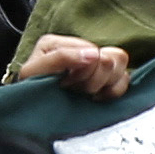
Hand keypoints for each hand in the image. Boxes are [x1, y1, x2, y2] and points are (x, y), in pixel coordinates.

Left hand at [19, 34, 135, 99]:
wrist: (30, 110)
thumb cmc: (29, 89)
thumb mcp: (35, 71)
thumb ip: (61, 58)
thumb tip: (95, 54)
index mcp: (66, 43)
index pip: (96, 52)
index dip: (84, 71)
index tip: (65, 83)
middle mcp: (86, 50)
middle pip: (114, 58)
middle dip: (93, 79)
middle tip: (73, 89)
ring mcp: (99, 66)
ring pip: (123, 71)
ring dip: (102, 86)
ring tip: (82, 94)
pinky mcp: (108, 82)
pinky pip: (125, 84)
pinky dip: (112, 93)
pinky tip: (94, 99)